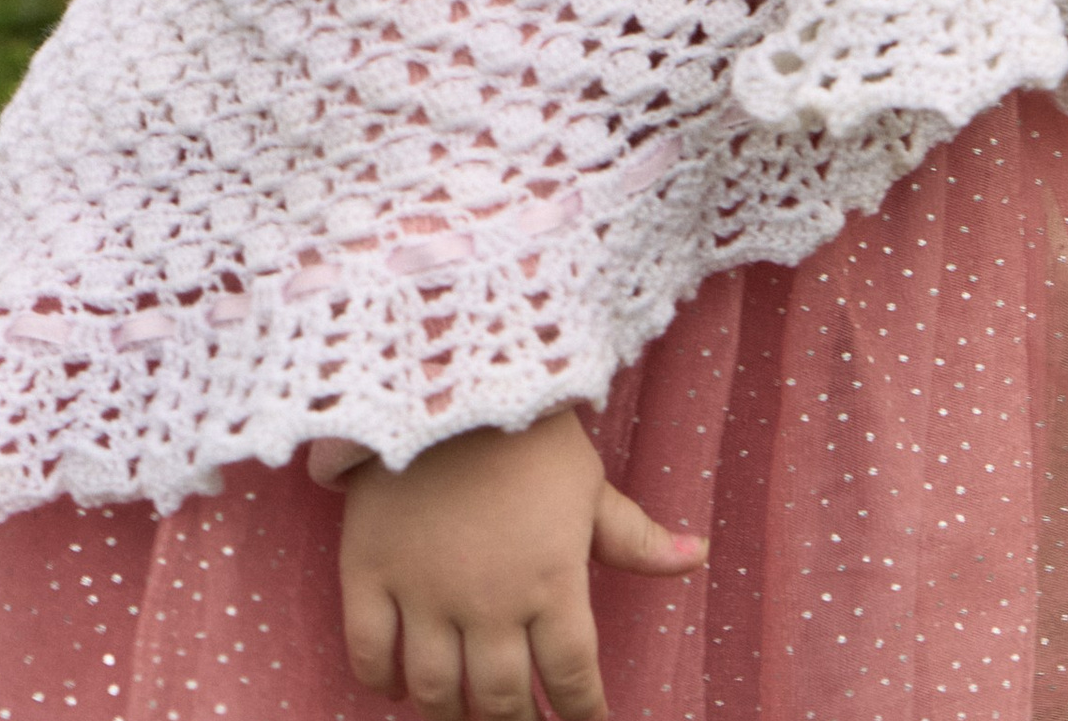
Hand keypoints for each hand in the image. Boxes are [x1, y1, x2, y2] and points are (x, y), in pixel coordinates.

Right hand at [340, 408, 706, 719]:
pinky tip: (398, 685)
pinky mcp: (369, 575)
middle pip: (502, 700)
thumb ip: (635, 536)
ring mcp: (425, 595)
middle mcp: (490, 605)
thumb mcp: (589, 483)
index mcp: (552, 585)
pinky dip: (381, 682)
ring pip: (436, 691)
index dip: (583, 715)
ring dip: (451, 713)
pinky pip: (371, 655)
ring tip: (464, 712)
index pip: (573, 679)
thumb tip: (697, 557)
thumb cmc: (530, 432)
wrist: (449, 380)